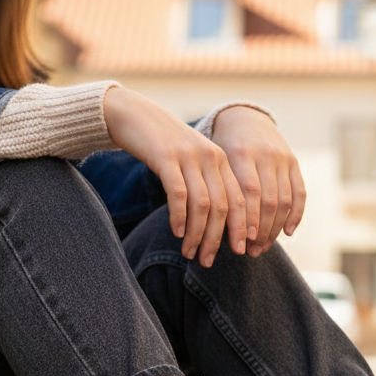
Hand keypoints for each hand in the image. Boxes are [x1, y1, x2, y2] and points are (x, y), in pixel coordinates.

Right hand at [104, 86, 245, 266]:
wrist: (134, 114)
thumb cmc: (164, 147)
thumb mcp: (192, 163)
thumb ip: (207, 186)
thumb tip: (218, 226)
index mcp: (221, 160)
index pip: (239, 200)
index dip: (241, 228)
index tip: (240, 251)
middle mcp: (210, 157)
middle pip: (222, 207)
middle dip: (217, 239)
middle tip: (208, 261)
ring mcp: (189, 156)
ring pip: (202, 205)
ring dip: (197, 234)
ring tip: (189, 254)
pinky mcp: (166, 157)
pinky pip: (178, 194)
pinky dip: (180, 217)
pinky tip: (177, 233)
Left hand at [211, 106, 305, 256]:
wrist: (244, 117)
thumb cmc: (220, 148)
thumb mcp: (215, 162)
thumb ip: (218, 189)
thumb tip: (212, 232)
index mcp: (241, 153)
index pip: (248, 195)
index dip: (247, 221)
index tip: (241, 244)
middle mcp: (265, 154)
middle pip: (268, 201)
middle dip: (261, 231)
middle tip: (251, 252)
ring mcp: (282, 158)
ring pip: (284, 200)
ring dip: (275, 228)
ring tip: (264, 247)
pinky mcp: (294, 162)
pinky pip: (300, 193)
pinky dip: (296, 215)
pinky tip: (287, 232)